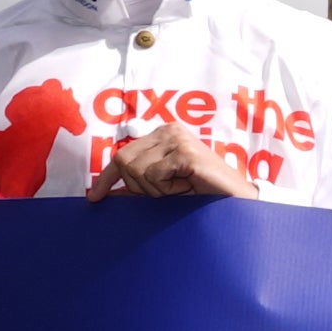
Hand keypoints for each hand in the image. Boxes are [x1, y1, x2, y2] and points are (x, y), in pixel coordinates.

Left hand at [90, 123, 254, 199]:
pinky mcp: (185, 153)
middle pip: (123, 162)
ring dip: (155, 189)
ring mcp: (178, 139)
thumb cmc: (202, 193)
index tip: (95, 197)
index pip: (121, 154)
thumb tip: (101, 194)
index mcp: (163, 134)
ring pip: (137, 171)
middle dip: (138, 186)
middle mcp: (169, 130)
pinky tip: (187, 186)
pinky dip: (167, 188)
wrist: (236, 200)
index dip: (106, 178)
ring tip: (180, 187)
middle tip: (167, 191)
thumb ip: (136, 185)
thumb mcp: (162, 187)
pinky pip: (154, 175)